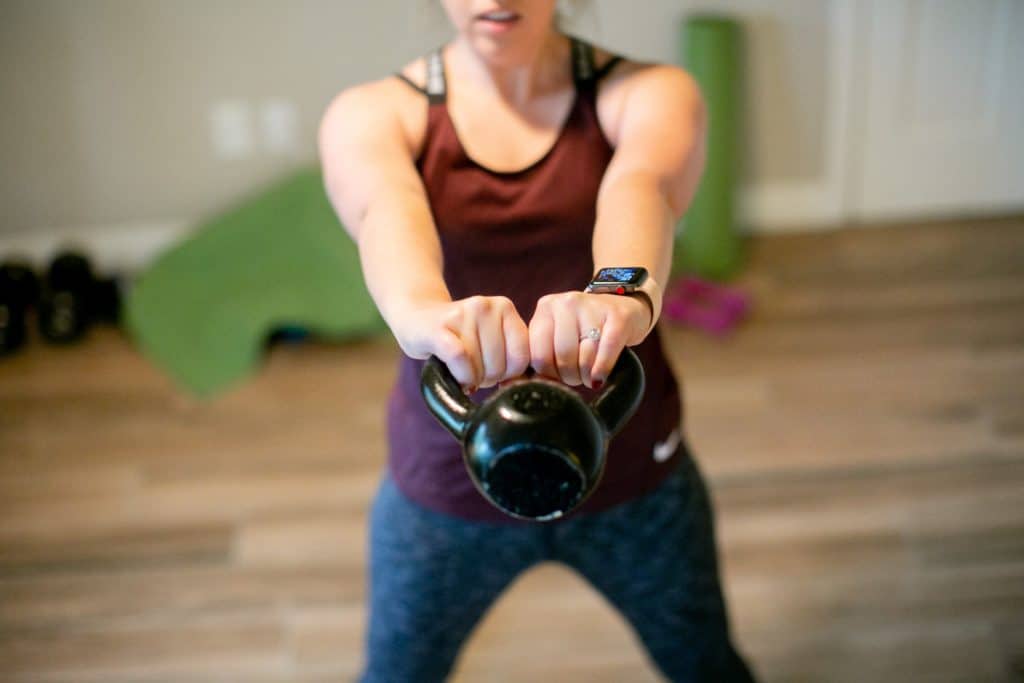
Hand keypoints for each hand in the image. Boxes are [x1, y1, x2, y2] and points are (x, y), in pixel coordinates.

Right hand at [391, 296, 530, 390]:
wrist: (416, 315)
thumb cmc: (459, 337)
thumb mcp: (491, 336)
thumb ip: (511, 352)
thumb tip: (522, 387)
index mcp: (505, 307)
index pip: (523, 356)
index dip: (511, 374)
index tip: (497, 375)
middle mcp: (485, 306)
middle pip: (500, 364)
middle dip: (488, 378)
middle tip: (474, 372)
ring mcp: (461, 315)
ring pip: (479, 365)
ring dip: (471, 379)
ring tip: (462, 371)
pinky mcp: (437, 329)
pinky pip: (460, 358)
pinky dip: (462, 376)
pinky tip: (457, 378)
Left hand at [528, 291, 651, 388]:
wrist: (625, 309)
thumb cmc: (584, 331)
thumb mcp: (557, 335)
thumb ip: (542, 354)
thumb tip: (529, 386)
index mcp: (545, 308)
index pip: (538, 355)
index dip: (548, 375)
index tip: (557, 376)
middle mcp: (567, 303)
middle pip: (563, 358)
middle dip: (570, 377)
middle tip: (576, 377)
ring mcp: (593, 307)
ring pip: (584, 358)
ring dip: (586, 376)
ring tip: (589, 374)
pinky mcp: (619, 317)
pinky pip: (606, 352)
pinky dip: (602, 370)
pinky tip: (600, 377)